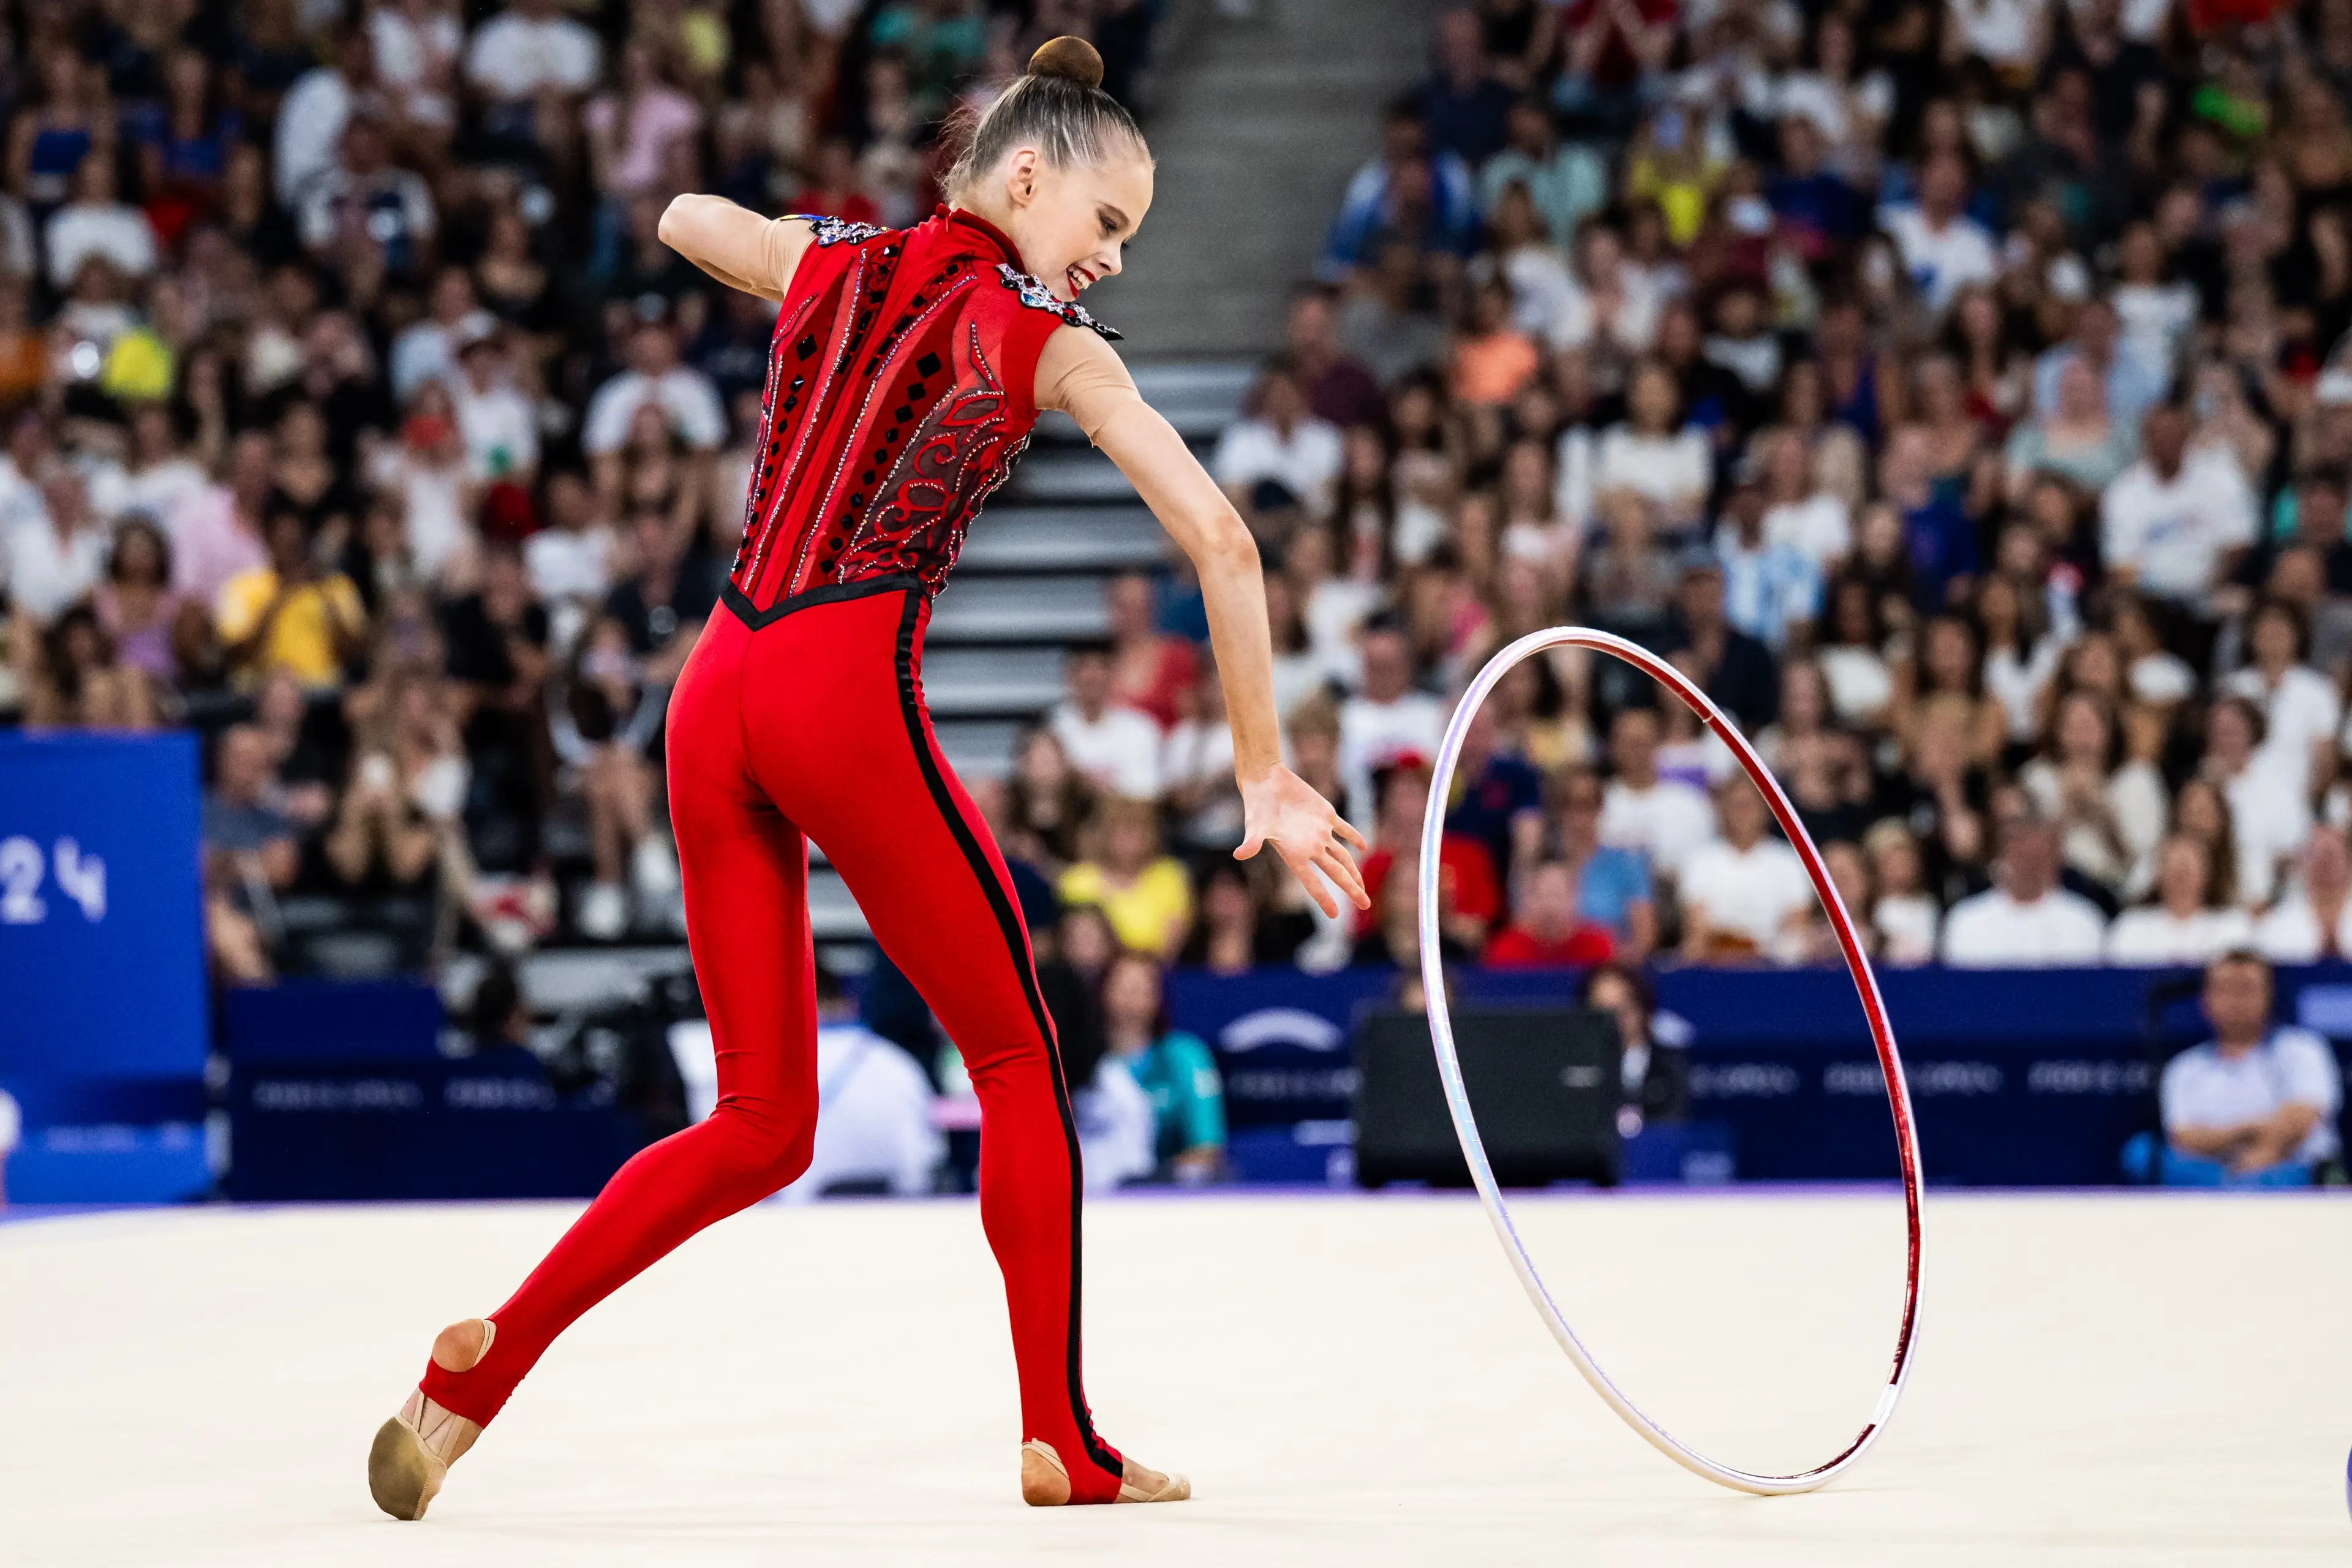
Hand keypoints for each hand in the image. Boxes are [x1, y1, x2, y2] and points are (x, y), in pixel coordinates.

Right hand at [1236, 765, 1368, 918]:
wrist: (1265, 780)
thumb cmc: (1257, 804)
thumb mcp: (1255, 824)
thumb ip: (1252, 841)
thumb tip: (1239, 853)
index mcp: (1295, 854)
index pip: (1312, 882)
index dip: (1324, 899)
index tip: (1335, 916)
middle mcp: (1309, 846)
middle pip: (1336, 872)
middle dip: (1351, 889)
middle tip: (1366, 905)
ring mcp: (1319, 831)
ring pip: (1342, 855)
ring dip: (1353, 870)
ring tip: (1362, 886)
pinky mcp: (1325, 814)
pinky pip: (1344, 829)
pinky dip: (1354, 837)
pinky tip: (1364, 847)